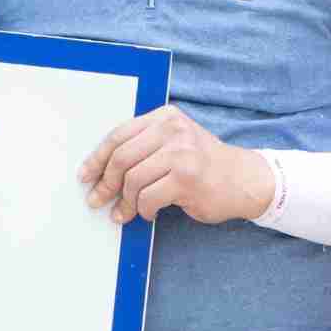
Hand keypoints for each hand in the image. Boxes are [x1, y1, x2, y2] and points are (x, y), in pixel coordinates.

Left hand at [77, 105, 275, 225]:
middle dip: (106, 183)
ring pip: (133, 180)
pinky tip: (149, 213)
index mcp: (165, 117)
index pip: (119, 135)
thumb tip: (101, 171)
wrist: (244, 179)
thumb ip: (144, 147)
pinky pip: (148, 198)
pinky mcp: (187, 179)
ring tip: (124, 212)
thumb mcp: (175, 142)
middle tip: (98, 200)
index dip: (97, 158)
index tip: (86, 175)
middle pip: (121, 158)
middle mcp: (173, 131)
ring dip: (125, 202)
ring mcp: (181, 154)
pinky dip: (143, 210)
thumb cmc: (203, 164)